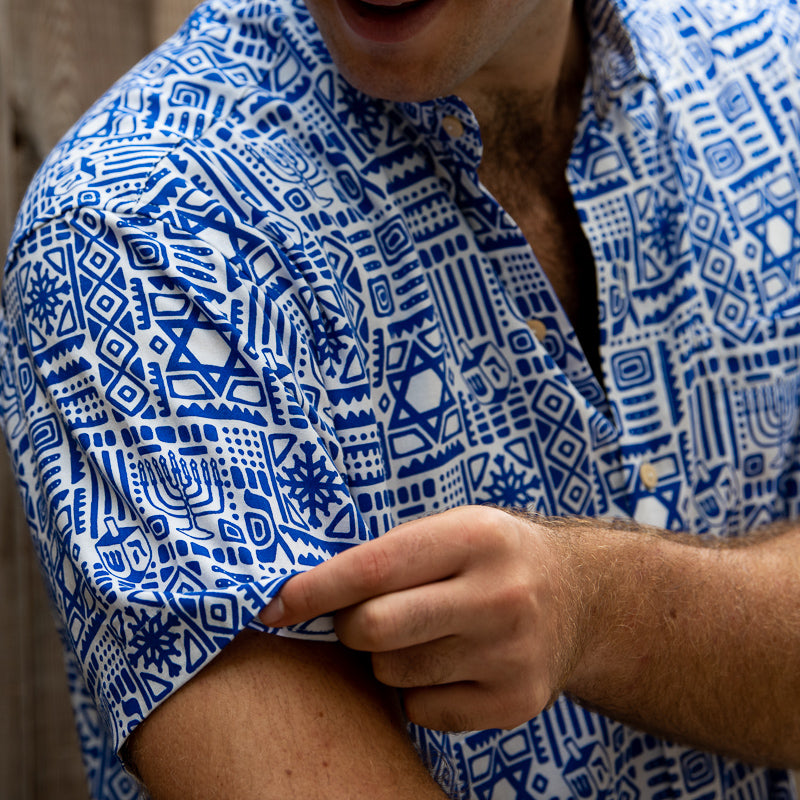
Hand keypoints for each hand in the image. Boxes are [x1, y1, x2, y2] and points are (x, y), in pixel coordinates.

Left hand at [259, 505, 588, 731]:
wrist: (581, 598)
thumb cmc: (495, 555)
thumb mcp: (455, 528)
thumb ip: (391, 553)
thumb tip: (305, 592)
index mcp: (476, 538)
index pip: (375, 567)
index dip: (315, 588)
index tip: (273, 605)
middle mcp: (498, 596)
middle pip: (375, 628)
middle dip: (351, 626)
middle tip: (364, 617)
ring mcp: (510, 655)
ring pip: (393, 673)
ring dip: (387, 657)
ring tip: (423, 632)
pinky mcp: (514, 702)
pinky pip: (422, 709)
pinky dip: (418, 690)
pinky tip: (449, 662)